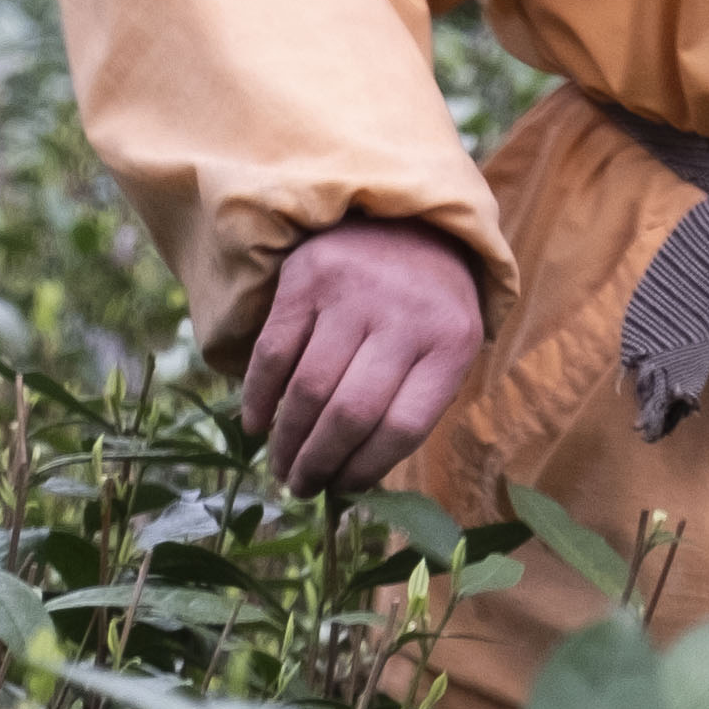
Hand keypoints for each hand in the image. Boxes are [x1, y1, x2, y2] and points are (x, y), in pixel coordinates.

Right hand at [240, 219, 485, 496]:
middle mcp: (404, 314)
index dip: (365, 468)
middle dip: (319, 463)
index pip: (403, 427)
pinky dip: (258, 395)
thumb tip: (348, 480)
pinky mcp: (307, 275)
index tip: (342, 490)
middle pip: (351, 413)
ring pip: (309, 388)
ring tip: (281, 467)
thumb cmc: (428, 305)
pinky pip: (274, 350)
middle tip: (301, 488)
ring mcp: (353, 292)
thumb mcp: (445, 350)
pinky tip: (255, 423)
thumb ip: (410, 405)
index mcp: (452, 342)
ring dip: (287, 439)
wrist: (407, 219)